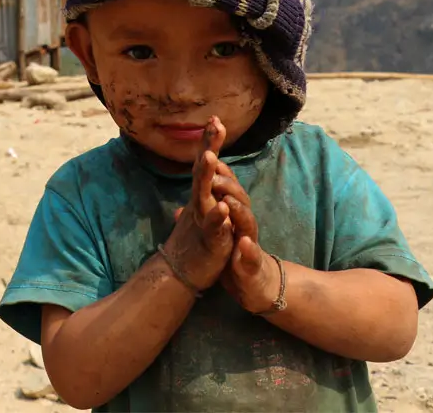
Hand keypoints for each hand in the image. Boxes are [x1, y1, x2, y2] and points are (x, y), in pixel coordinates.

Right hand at [161, 117, 233, 290]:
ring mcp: (201, 219)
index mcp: (201, 195)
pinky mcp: (209, 239)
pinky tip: (221, 205)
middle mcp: (199, 202)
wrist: (180, 272)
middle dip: (208, 146)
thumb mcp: (200, 212)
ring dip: (206, 175)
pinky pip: (212, 225)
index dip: (209, 142)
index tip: (215, 119)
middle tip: (214, 123)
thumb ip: (203, 191)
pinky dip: (216, 215)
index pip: (205, 164)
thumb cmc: (193, 241)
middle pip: (202, 169)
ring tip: (210, 156)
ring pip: (203, 193)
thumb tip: (197, 174)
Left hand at [198, 127, 280, 313]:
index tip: (207, 149)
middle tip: (214, 167)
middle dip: (227, 183)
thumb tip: (181, 208)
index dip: (218, 168)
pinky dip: (247, 248)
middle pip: (238, 197)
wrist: (250, 281)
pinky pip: (251, 254)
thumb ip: (202, 218)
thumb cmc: (230, 251)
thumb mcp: (213, 232)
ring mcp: (248, 240)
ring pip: (247, 221)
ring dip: (238, 210)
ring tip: (227, 201)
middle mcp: (242, 222)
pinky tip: (243, 242)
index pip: (226, 187)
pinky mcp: (251, 263)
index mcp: (231, 213)